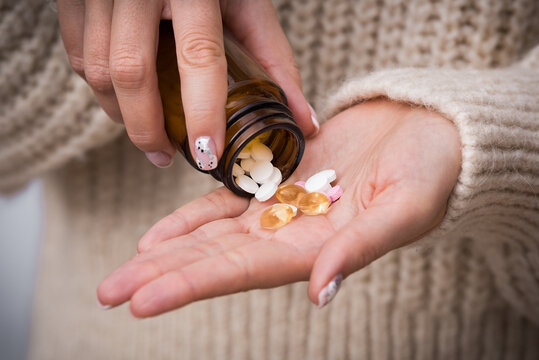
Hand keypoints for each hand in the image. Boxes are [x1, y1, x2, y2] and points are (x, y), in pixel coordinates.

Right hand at [57, 0, 316, 167]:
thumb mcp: (248, 6)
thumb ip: (274, 61)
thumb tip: (305, 123)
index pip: (197, 57)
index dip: (203, 114)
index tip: (208, 157)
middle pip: (131, 74)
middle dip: (147, 130)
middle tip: (166, 158)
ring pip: (98, 71)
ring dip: (122, 115)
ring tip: (149, 133)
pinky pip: (79, 57)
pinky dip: (101, 88)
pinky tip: (125, 99)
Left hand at [97, 100, 460, 316]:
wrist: (426, 131)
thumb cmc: (429, 170)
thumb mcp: (404, 208)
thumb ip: (359, 248)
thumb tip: (321, 293)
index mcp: (316, 248)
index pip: (242, 272)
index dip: (191, 285)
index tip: (141, 301)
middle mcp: (290, 235)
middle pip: (215, 260)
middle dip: (162, 276)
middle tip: (109, 291)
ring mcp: (280, 208)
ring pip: (212, 235)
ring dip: (167, 252)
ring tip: (123, 271)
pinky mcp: (277, 179)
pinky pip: (225, 202)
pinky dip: (191, 218)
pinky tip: (157, 234)